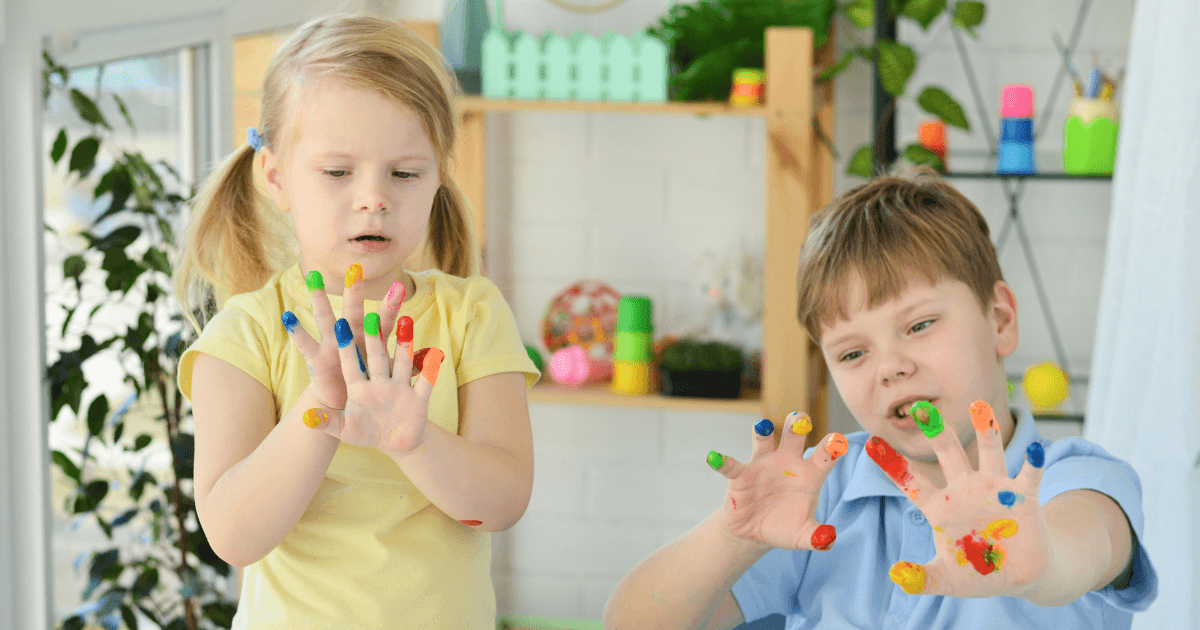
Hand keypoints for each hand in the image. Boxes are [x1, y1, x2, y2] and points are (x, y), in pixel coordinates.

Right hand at [282, 265, 405, 409]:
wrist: (346, 405)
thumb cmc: (371, 388)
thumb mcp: (391, 378)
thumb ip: (409, 367)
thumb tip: (434, 356)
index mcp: (371, 342)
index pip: (383, 321)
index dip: (390, 306)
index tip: (400, 285)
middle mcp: (351, 337)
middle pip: (353, 311)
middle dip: (354, 291)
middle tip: (355, 268)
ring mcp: (332, 344)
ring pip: (325, 317)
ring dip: (318, 298)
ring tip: (311, 276)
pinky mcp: (316, 359)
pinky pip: (305, 344)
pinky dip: (297, 331)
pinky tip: (288, 315)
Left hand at [300, 308, 445, 454]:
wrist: (394, 442)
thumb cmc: (365, 431)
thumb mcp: (344, 430)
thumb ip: (327, 423)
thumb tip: (306, 418)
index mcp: (359, 387)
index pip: (351, 363)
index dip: (346, 346)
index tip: (339, 324)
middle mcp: (380, 382)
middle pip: (376, 356)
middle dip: (374, 336)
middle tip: (371, 314)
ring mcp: (400, 388)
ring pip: (402, 362)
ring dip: (405, 343)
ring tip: (406, 320)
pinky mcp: (418, 399)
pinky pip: (426, 383)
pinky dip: (430, 370)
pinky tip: (436, 354)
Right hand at [708, 413, 845, 551]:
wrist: (755, 532)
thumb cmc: (785, 527)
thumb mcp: (802, 535)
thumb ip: (817, 537)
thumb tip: (829, 538)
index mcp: (810, 475)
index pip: (824, 457)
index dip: (832, 448)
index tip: (838, 441)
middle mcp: (788, 463)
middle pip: (794, 437)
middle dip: (797, 425)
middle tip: (800, 418)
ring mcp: (763, 465)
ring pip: (764, 441)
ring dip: (763, 431)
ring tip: (762, 425)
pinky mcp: (741, 475)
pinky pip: (731, 465)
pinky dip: (722, 461)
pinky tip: (714, 457)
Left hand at [868, 400, 1050, 597]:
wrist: (1019, 575)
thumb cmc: (977, 571)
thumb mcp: (947, 578)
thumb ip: (923, 577)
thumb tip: (896, 576)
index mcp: (940, 506)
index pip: (911, 481)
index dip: (892, 465)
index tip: (870, 442)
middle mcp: (965, 489)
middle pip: (948, 455)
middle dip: (936, 432)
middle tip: (922, 407)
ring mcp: (994, 489)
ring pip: (989, 453)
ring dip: (985, 430)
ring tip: (978, 405)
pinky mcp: (1024, 497)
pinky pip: (1029, 475)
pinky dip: (1033, 462)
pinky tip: (1036, 448)